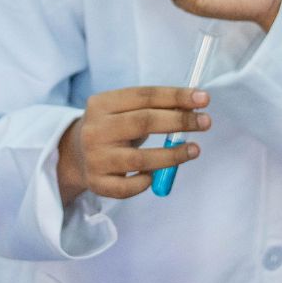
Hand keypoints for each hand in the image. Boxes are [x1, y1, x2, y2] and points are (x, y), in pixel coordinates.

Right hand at [56, 86, 210, 205]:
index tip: (203, 98)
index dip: (176, 96)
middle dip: (179, 121)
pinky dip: (146, 181)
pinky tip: (154, 176)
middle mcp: (95, 129)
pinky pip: (129, 187)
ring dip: (173, 155)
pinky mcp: (97, 183)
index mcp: (101, 103)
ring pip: (140, 159)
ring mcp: (95, 158)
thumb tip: (193, 108)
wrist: (76, 155)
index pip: (144, 95)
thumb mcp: (123, 111)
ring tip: (194, 150)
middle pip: (144, 122)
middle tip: (205, 122)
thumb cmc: (112, 129)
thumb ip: (153, 109)